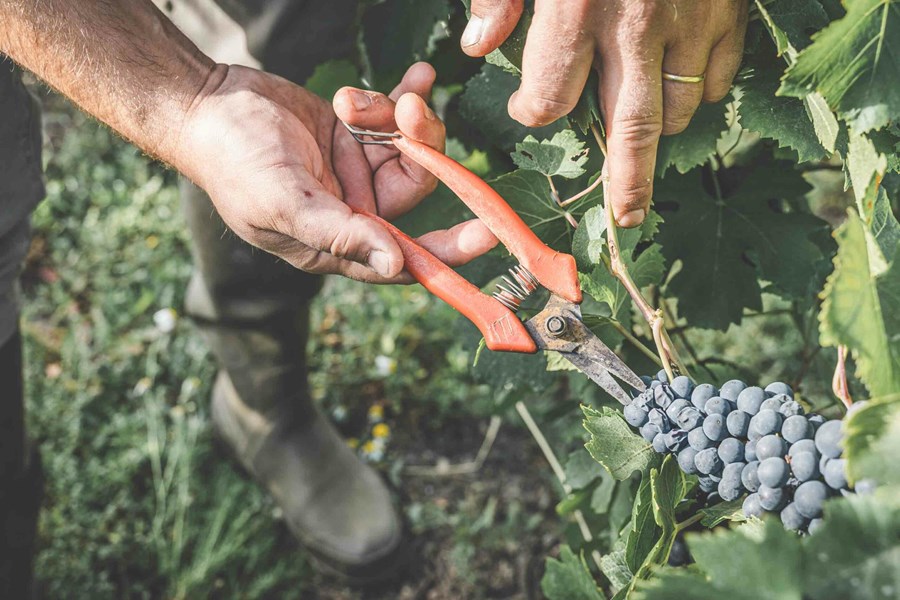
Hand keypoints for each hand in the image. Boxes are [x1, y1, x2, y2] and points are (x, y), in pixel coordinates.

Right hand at [175, 62, 497, 281]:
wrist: (207, 103)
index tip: (489, 231)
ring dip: (400, 117)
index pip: (407, 259)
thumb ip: (340, 233)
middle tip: (410, 111)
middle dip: (422, 150)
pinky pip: (396, 120)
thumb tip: (397, 265)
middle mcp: (355, 211)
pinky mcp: (356, 133)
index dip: (450, 250)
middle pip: (417, 190)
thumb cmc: (234, 160)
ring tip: (360, 97)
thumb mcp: (285, 200)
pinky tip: (417, 75)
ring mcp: (357, 170)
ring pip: (411, 149)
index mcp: (338, 244)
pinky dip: (404, 97)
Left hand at [461, 0, 747, 226]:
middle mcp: (638, 28)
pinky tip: (679, 88)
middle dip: (627, 185)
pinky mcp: (728, 13)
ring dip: (655, 135)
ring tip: (639, 146)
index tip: (527, 106)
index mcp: (578, 9)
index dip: (532, 112)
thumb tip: (478, 47)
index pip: (550, 101)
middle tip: (627, 222)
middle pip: (630, 131)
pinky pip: (717, 79)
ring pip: (677, 112)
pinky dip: (699, 94)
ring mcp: (691, 23)